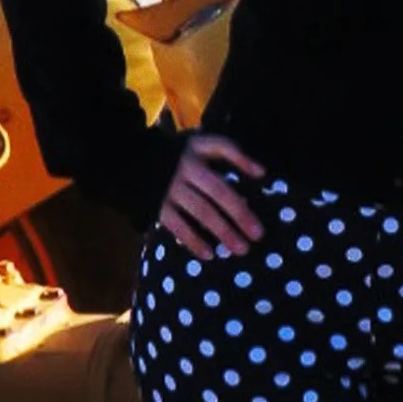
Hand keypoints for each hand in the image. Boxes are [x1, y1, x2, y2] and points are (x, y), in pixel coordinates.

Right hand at [155, 133, 267, 257]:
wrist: (140, 165)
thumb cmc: (183, 158)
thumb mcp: (204, 146)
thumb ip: (231, 153)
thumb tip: (261, 173)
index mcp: (197, 152)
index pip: (222, 150)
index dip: (242, 161)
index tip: (262, 177)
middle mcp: (185, 170)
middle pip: (217, 191)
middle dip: (239, 213)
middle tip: (257, 235)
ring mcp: (171, 190)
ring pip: (201, 211)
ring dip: (222, 231)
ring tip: (240, 248)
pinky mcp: (159, 208)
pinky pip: (177, 226)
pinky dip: (193, 241)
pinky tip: (209, 254)